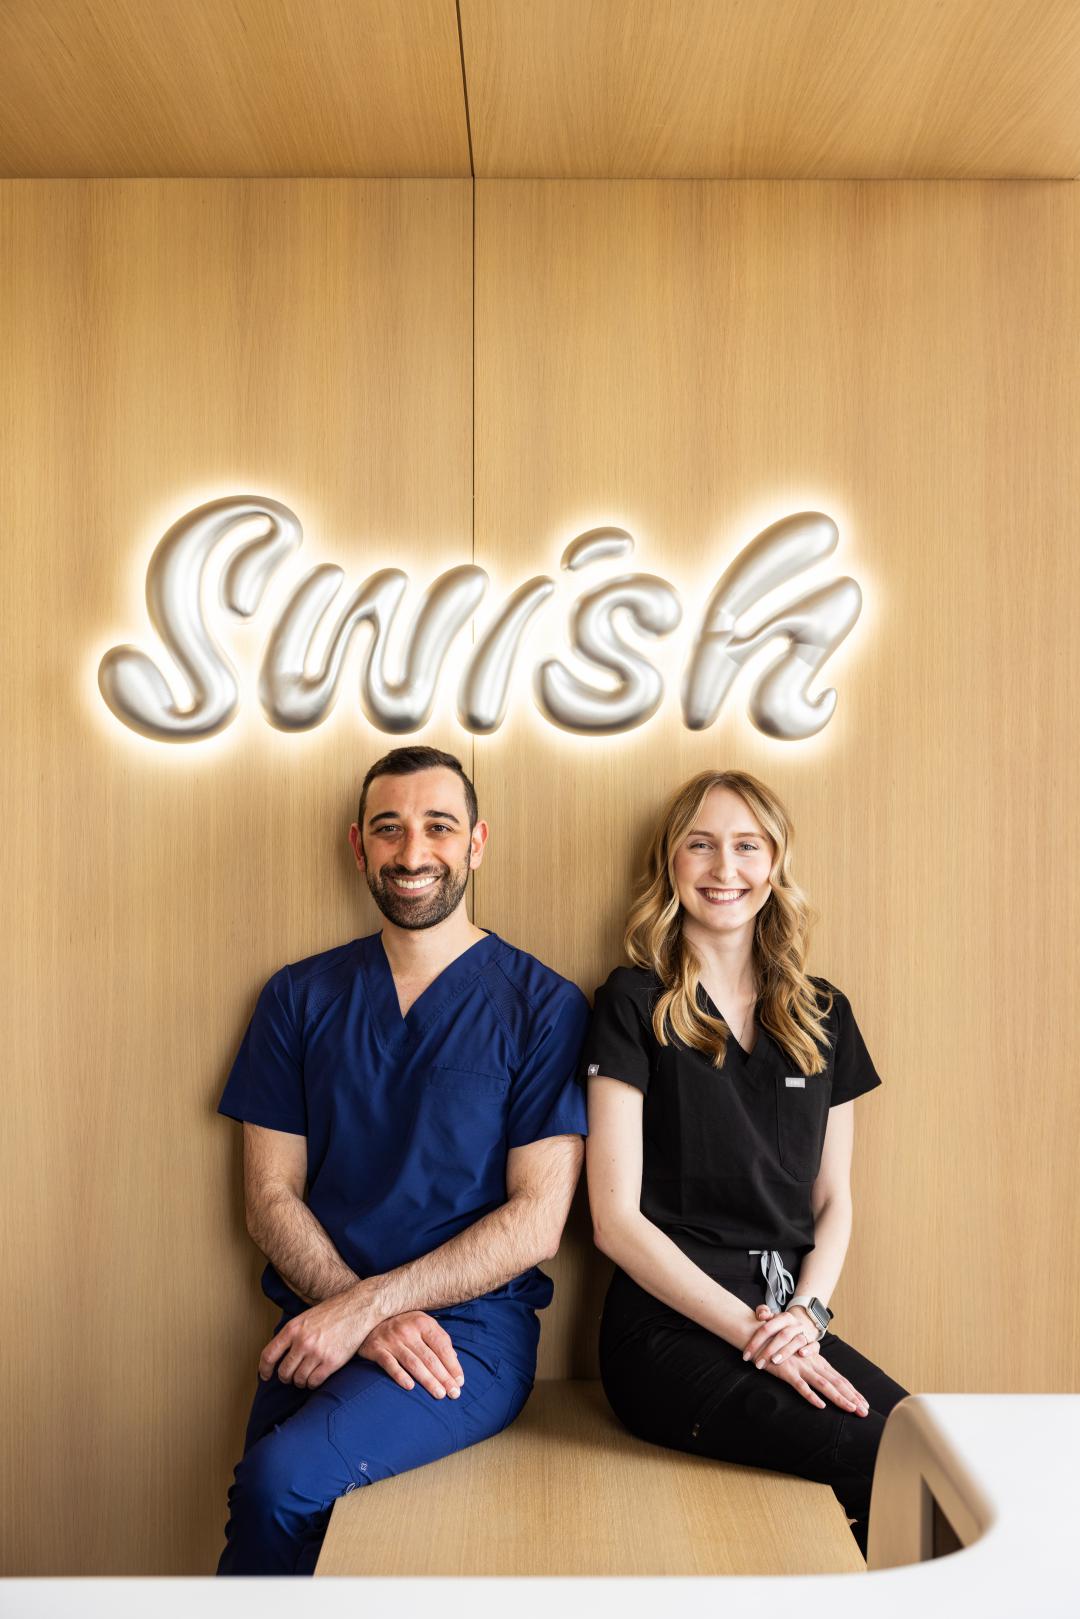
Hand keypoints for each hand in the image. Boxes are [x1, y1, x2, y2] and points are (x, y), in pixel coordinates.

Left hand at [259, 1284, 375, 1389]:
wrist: (358, 1308)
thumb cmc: (333, 1312)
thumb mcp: (306, 1318)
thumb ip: (292, 1335)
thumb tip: (279, 1355)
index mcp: (293, 1329)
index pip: (269, 1355)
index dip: (264, 1369)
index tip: (265, 1376)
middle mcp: (302, 1342)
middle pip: (284, 1372)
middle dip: (285, 1377)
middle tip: (290, 1376)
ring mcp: (317, 1353)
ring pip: (298, 1380)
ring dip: (300, 1381)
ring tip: (305, 1376)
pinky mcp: (332, 1362)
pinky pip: (314, 1382)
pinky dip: (312, 1383)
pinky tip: (315, 1377)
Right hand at [359, 1311, 464, 1399]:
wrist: (370, 1318)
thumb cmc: (403, 1325)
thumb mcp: (422, 1325)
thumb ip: (438, 1340)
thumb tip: (455, 1360)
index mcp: (423, 1322)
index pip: (442, 1346)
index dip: (452, 1365)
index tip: (460, 1382)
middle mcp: (407, 1330)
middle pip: (429, 1358)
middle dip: (444, 1377)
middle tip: (454, 1394)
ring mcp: (391, 1339)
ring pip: (413, 1363)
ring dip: (427, 1380)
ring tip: (439, 1394)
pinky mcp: (376, 1349)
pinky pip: (389, 1365)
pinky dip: (400, 1375)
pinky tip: (410, 1387)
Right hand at [741, 1305, 869, 1414]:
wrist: (761, 1335)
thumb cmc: (779, 1347)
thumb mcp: (798, 1357)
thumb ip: (811, 1367)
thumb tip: (823, 1381)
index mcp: (817, 1361)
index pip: (839, 1378)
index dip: (852, 1391)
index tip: (864, 1403)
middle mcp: (813, 1364)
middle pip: (836, 1383)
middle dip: (852, 1398)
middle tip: (865, 1412)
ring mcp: (801, 1367)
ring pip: (823, 1385)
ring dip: (838, 1398)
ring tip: (851, 1409)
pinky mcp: (787, 1371)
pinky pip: (801, 1385)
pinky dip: (811, 1395)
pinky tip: (820, 1405)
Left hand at [742, 1303, 817, 1366]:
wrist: (802, 1324)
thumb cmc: (781, 1325)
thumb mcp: (772, 1317)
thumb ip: (763, 1312)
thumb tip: (761, 1315)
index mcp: (783, 1317)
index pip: (767, 1328)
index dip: (755, 1342)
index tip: (746, 1356)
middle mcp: (795, 1325)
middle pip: (782, 1336)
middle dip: (769, 1350)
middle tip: (758, 1363)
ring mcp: (805, 1333)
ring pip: (797, 1341)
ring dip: (786, 1351)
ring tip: (774, 1361)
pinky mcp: (813, 1342)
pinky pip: (814, 1345)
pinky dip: (809, 1350)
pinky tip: (801, 1354)